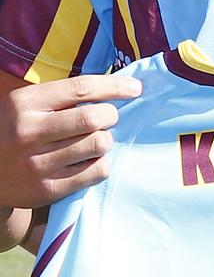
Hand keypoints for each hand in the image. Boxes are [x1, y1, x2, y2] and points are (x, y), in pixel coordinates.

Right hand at [0, 73, 141, 208]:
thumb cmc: (16, 129)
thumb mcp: (28, 104)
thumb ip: (63, 96)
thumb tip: (115, 89)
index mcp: (26, 103)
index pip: (82, 89)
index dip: (114, 87)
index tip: (135, 88)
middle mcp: (29, 132)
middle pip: (93, 118)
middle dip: (111, 116)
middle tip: (108, 118)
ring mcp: (37, 163)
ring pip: (98, 145)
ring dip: (106, 140)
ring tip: (96, 139)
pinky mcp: (47, 189)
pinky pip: (95, 172)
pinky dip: (101, 163)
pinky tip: (91, 159)